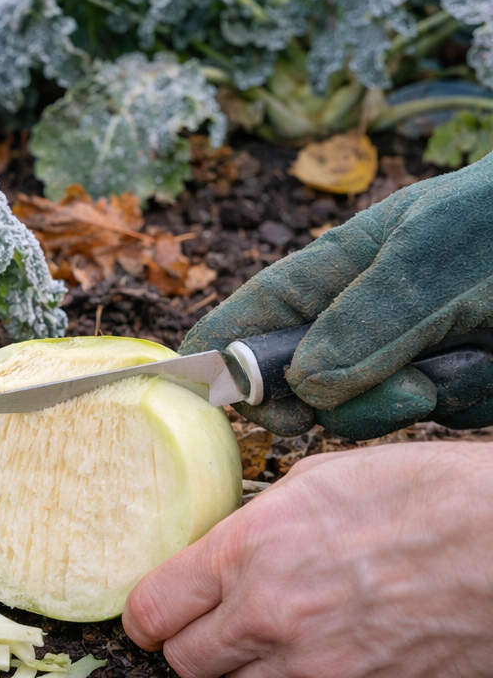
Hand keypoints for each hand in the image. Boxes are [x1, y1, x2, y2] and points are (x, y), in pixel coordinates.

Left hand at [122, 443, 492, 677]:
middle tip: (210, 624)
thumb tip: (220, 546)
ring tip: (286, 626)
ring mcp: (315, 667)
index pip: (153, 610)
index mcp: (244, 553)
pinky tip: (334, 641)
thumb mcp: (311, 484)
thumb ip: (251, 526)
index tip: (152, 614)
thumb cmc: (418, 496)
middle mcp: (268, 617)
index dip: (145, 616)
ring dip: (250, 664)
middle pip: (186, 662)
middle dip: (190, 644)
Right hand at [180, 153, 492, 438]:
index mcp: (336, 270)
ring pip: (368, 413)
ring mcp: (414, 355)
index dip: (219, 359)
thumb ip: (366, 320)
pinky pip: (438, 420)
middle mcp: (364, 318)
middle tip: (390, 393)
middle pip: (300, 386)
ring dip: (413, 403)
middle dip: (334, 402)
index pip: (249, 318)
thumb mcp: (432, 257)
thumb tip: (304, 385)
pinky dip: (467, 403)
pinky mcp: (466, 386)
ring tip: (468, 365)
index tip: (211, 403)